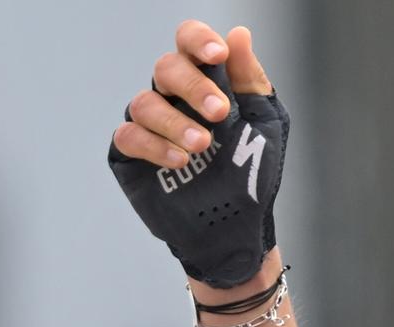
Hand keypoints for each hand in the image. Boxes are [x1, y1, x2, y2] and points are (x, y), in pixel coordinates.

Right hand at [112, 21, 271, 170]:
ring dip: (176, 123)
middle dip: (193, 86)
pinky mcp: (130, 152)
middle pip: (166, 68)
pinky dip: (154, 146)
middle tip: (220, 113)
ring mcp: (149, 122)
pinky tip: (181, 161)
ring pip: (144, 103)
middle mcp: (171, 95)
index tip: (218, 55)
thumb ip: (250, 81)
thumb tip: (239, 34)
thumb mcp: (263, 125)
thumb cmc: (251, 170)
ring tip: (203, 145)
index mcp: (203, 79)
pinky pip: (129, 136)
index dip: (198, 41)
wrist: (238, 224)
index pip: (189, 42)